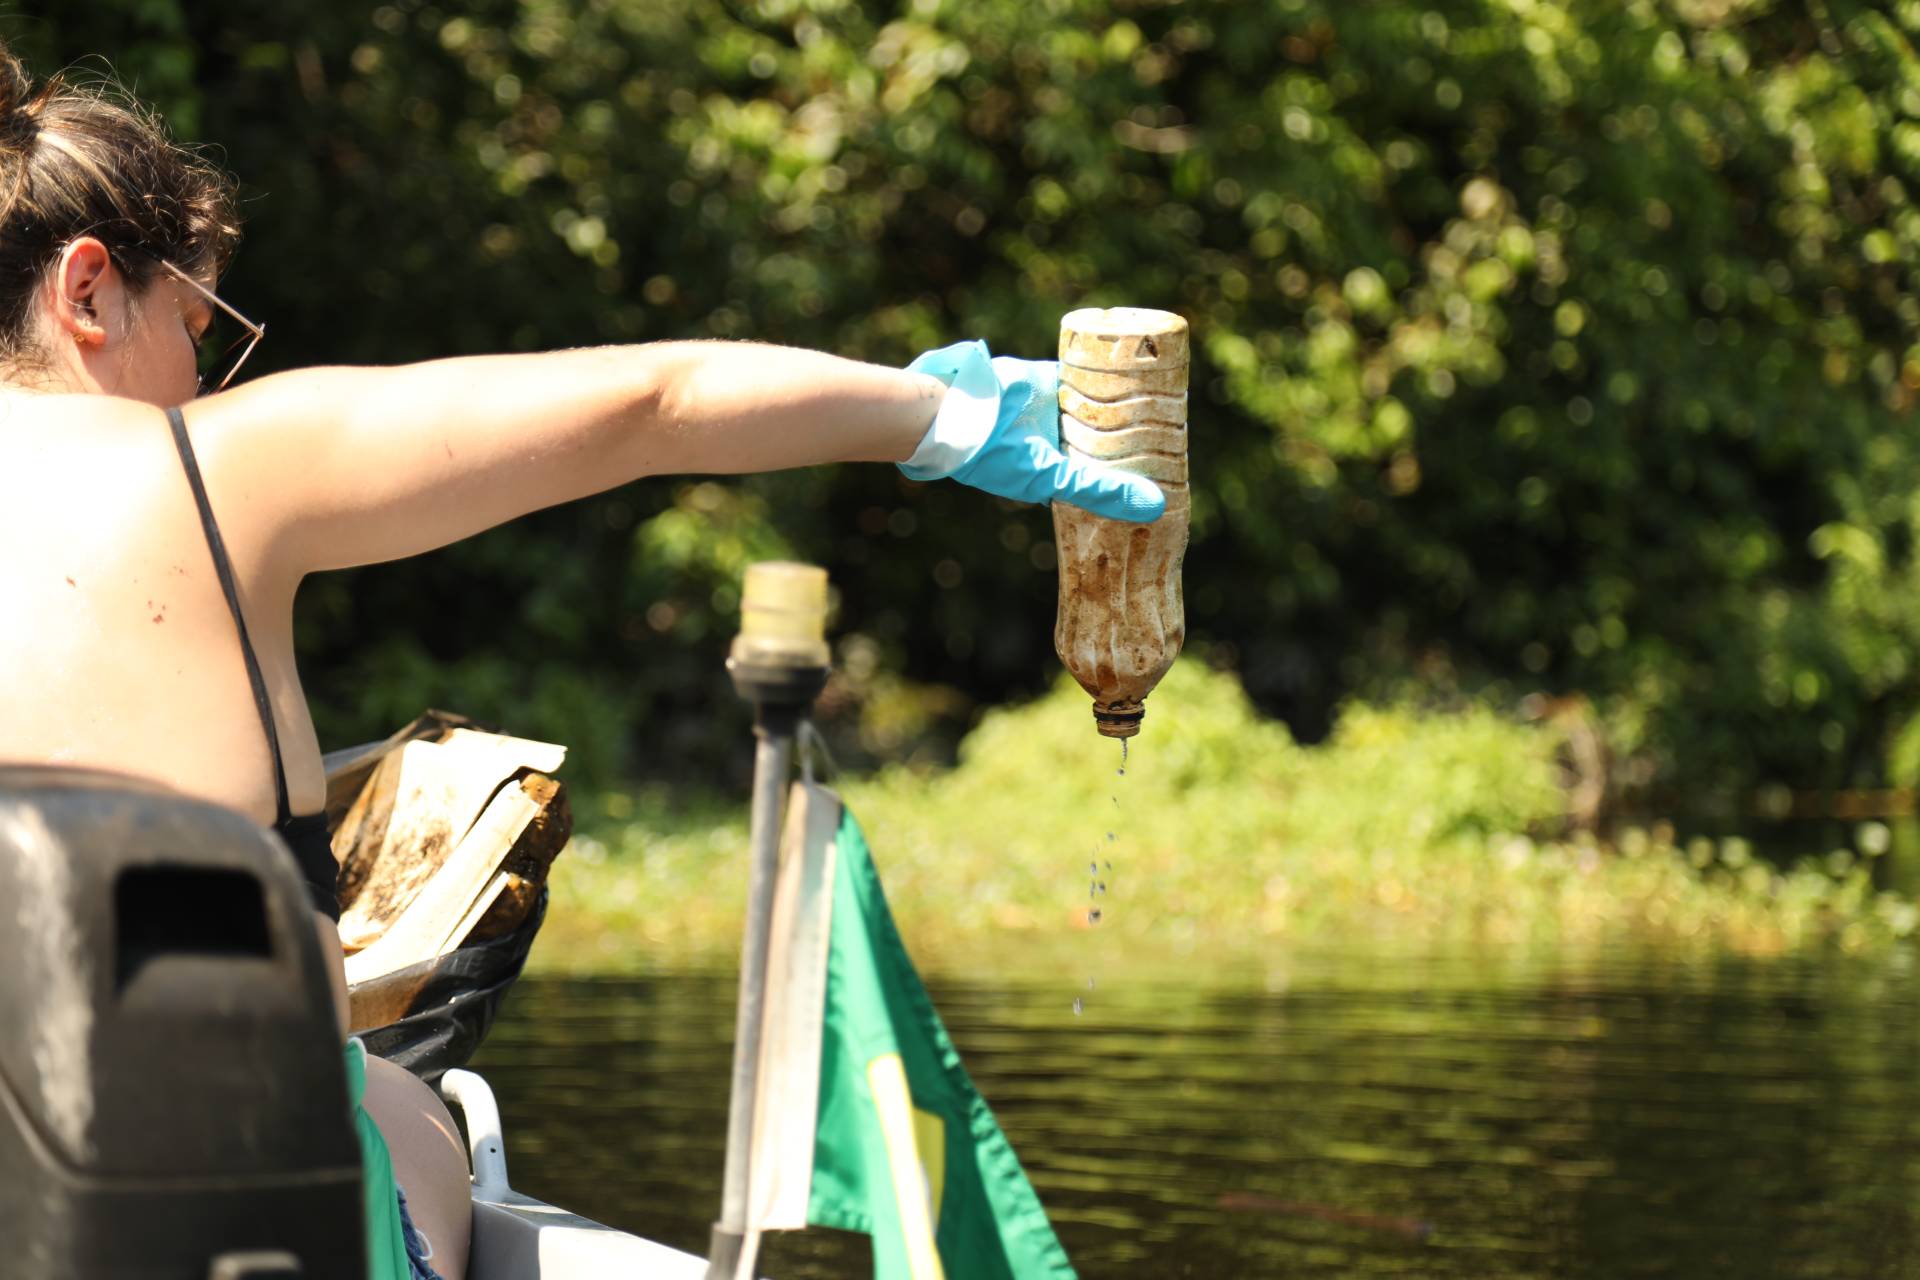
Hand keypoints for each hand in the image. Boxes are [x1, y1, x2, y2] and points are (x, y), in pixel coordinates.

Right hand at [898, 340, 1164, 522]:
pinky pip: (1088, 371)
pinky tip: (1140, 371)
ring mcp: (1057, 408)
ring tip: (1169, 402)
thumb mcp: (1053, 477)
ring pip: (1103, 405)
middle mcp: (1060, 441)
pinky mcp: (1052, 377)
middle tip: (1179, 434)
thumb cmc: (998, 456)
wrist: (956, 410)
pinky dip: (1111, 370)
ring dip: (1128, 403)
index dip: (1134, 472)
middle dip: (1137, 438)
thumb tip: (1157, 507)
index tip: (1172, 470)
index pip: (1105, 473)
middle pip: (1109, 439)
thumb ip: (1100, 490)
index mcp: (1058, 471)